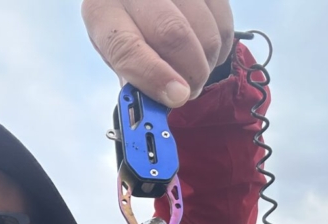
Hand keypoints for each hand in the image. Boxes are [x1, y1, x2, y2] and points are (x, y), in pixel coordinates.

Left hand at [81, 0, 233, 107]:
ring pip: (205, 32)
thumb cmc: (127, 27)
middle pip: (173, 34)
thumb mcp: (117, 52)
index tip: (177, 97)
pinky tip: (204, 50)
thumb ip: (134, 78)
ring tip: (193, 68)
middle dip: (189, 74)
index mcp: (102, 11)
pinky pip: (224, 23)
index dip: (154, 76)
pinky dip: (220, 47)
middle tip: (189, 91)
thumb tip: (156, 107)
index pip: (126, 47)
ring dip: (206, 64)